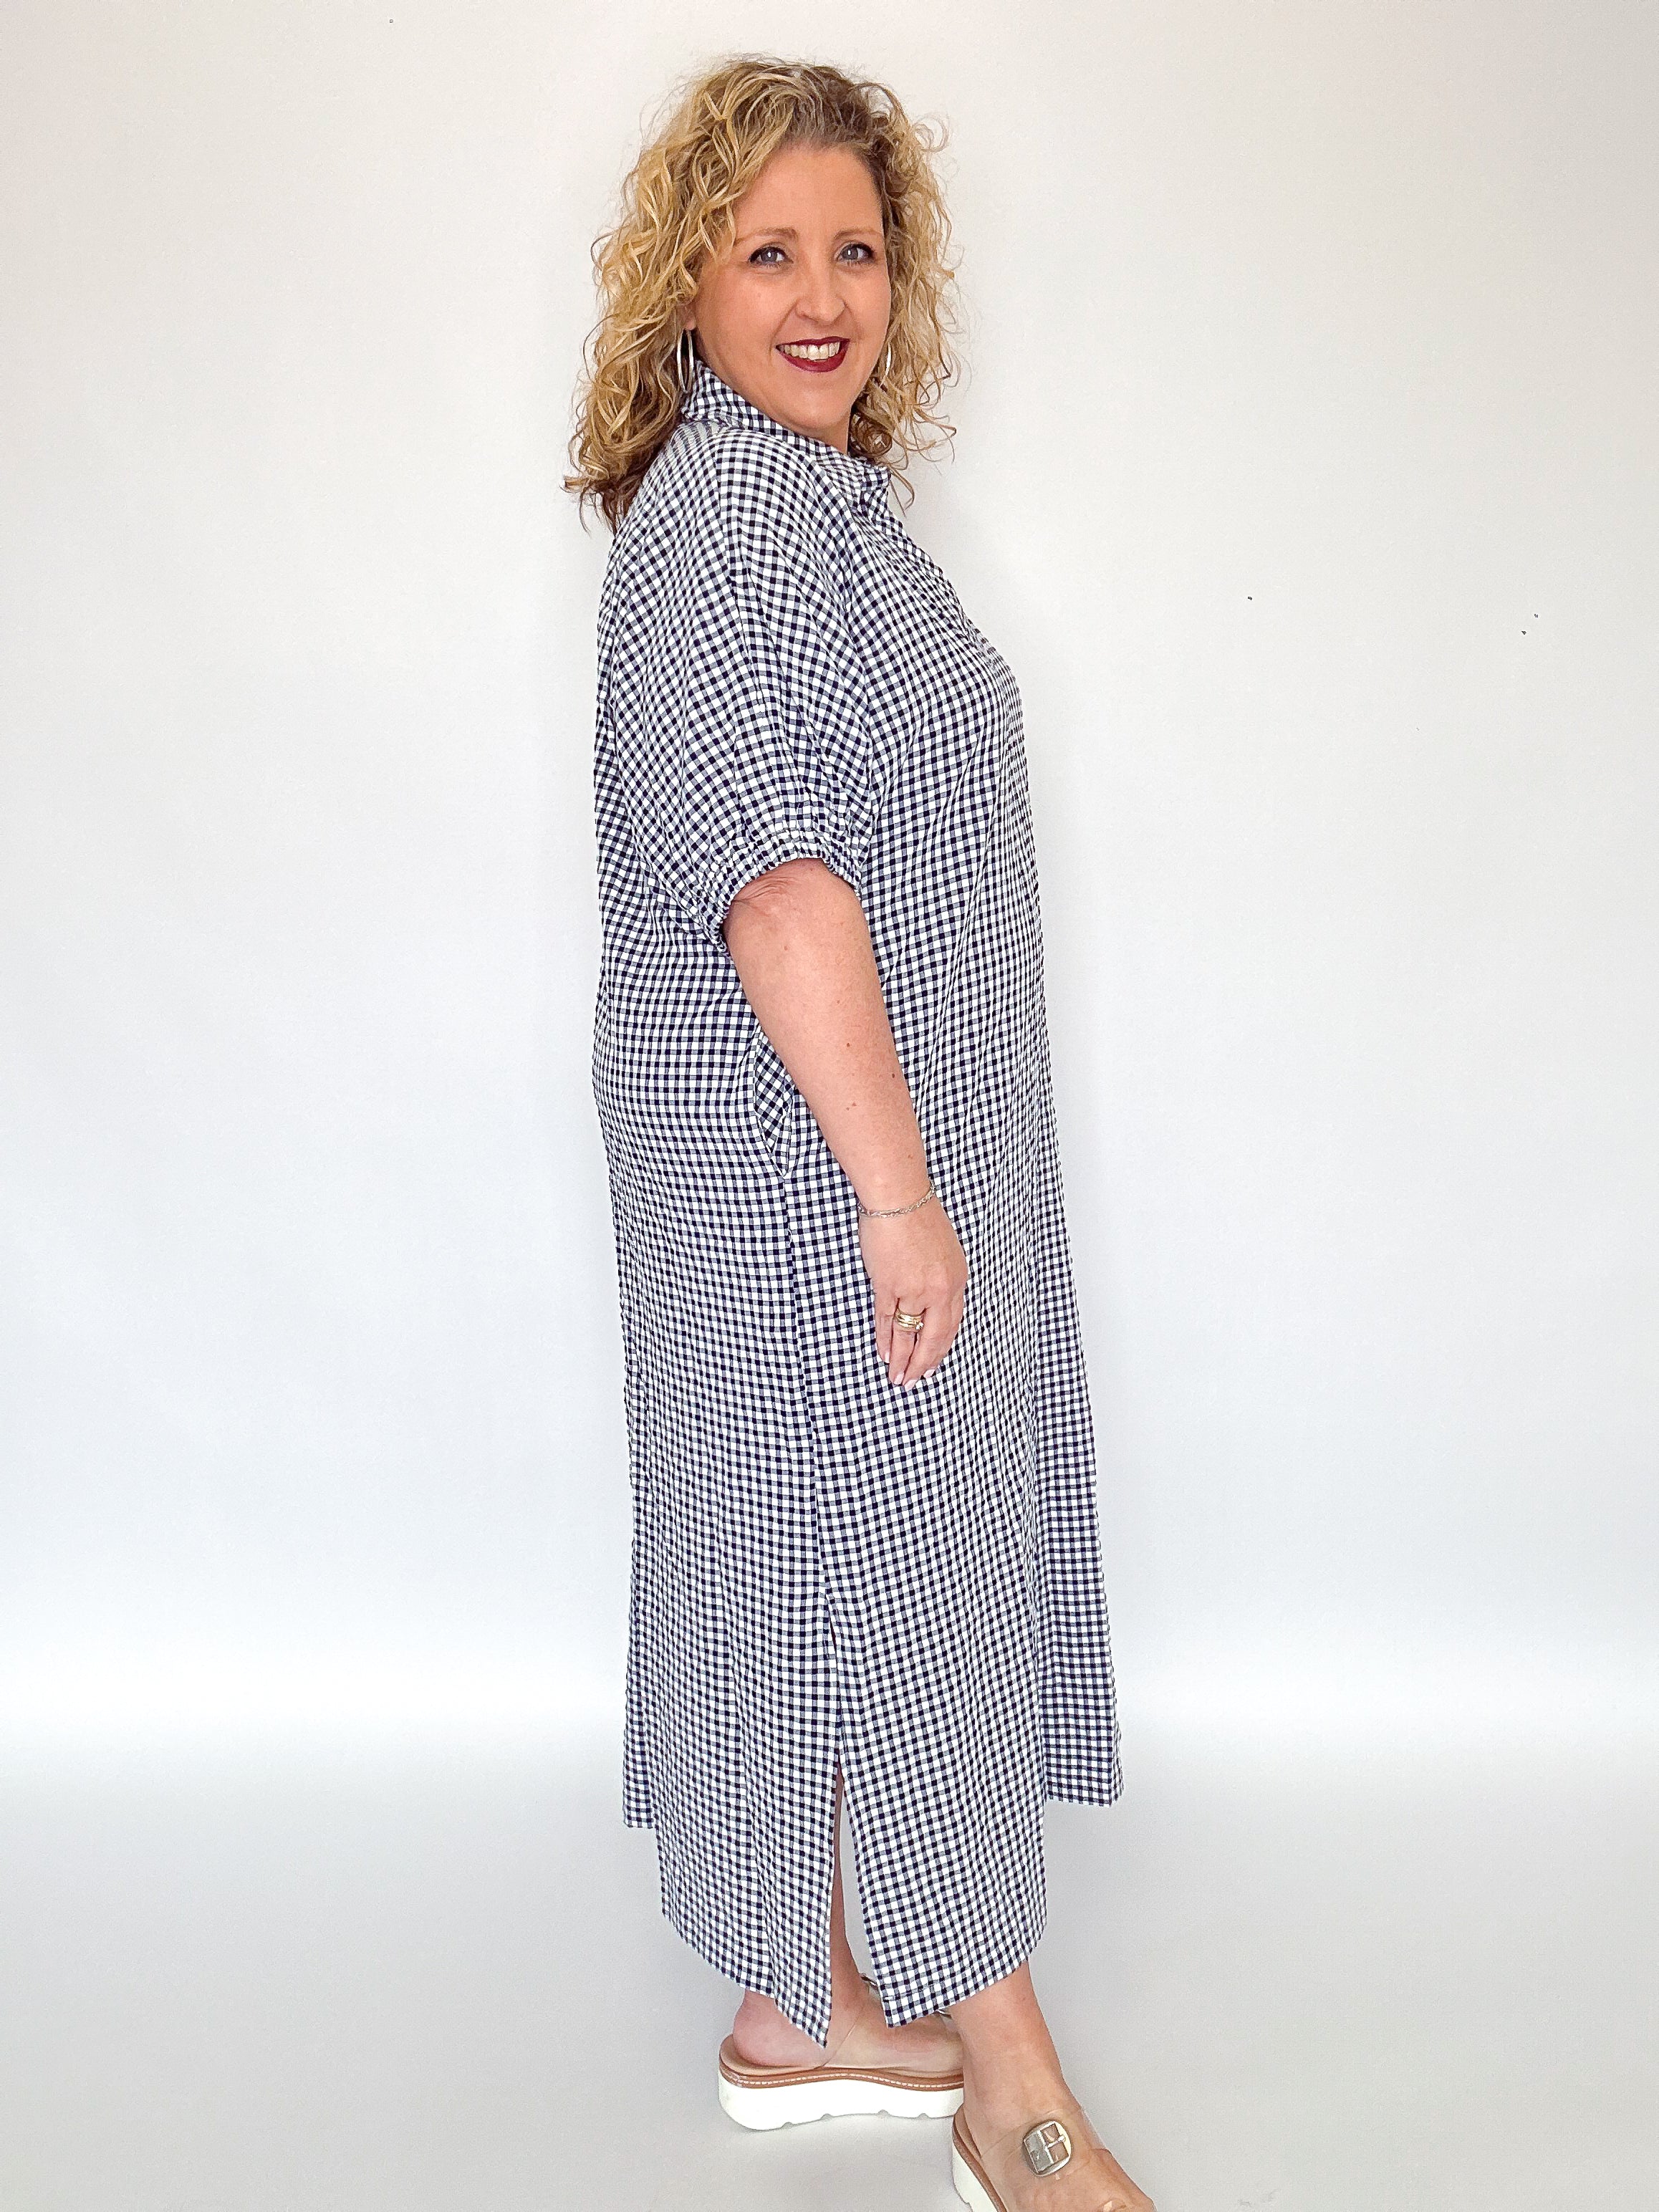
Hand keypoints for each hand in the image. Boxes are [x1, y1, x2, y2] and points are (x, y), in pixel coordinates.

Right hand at [856, 1194, 967, 1385]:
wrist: (899, 1196)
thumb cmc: (917, 1214)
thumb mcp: (941, 1248)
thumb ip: (938, 1275)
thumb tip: (926, 1298)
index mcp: (957, 1279)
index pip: (951, 1324)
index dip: (940, 1348)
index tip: (933, 1364)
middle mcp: (941, 1289)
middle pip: (934, 1338)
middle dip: (924, 1363)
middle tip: (915, 1382)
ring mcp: (915, 1289)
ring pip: (909, 1335)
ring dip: (904, 1360)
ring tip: (898, 1379)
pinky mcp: (890, 1286)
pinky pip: (888, 1321)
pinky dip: (886, 1340)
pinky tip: (886, 1354)